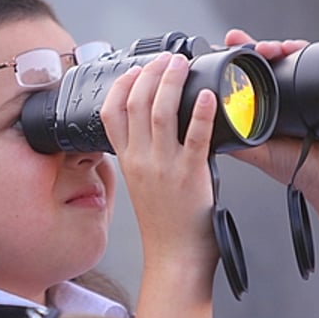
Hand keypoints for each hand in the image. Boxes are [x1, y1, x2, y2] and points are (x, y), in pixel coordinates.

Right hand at [98, 51, 217, 273]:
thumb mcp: (144, 185)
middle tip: (167, 59)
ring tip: (182, 64)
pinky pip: (195, 136)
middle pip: (135, 103)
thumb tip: (162, 131)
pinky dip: (200, 112)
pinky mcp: (190, 175)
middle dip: (150, 73)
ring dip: (171, 82)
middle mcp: (141, 160)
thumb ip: (147, 157)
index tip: (135, 69)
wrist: (175, 258)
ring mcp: (164, 167)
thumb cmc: (165, 226)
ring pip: (160, 111)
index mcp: (128, 161)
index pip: (110, 113)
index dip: (120, 85)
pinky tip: (208, 95)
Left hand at [223, 29, 318, 212]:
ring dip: (279, 46)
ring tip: (268, 49)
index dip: (239, 59)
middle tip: (243, 44)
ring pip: (293, 57)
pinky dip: (306, 49)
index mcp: (271, 104)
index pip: (252, 75)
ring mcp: (311, 87)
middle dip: (257, 47)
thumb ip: (237, 143)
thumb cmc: (300, 169)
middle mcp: (289, 93)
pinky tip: (295, 47)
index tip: (226, 45)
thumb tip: (207, 131)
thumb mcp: (260, 154)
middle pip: (272, 60)